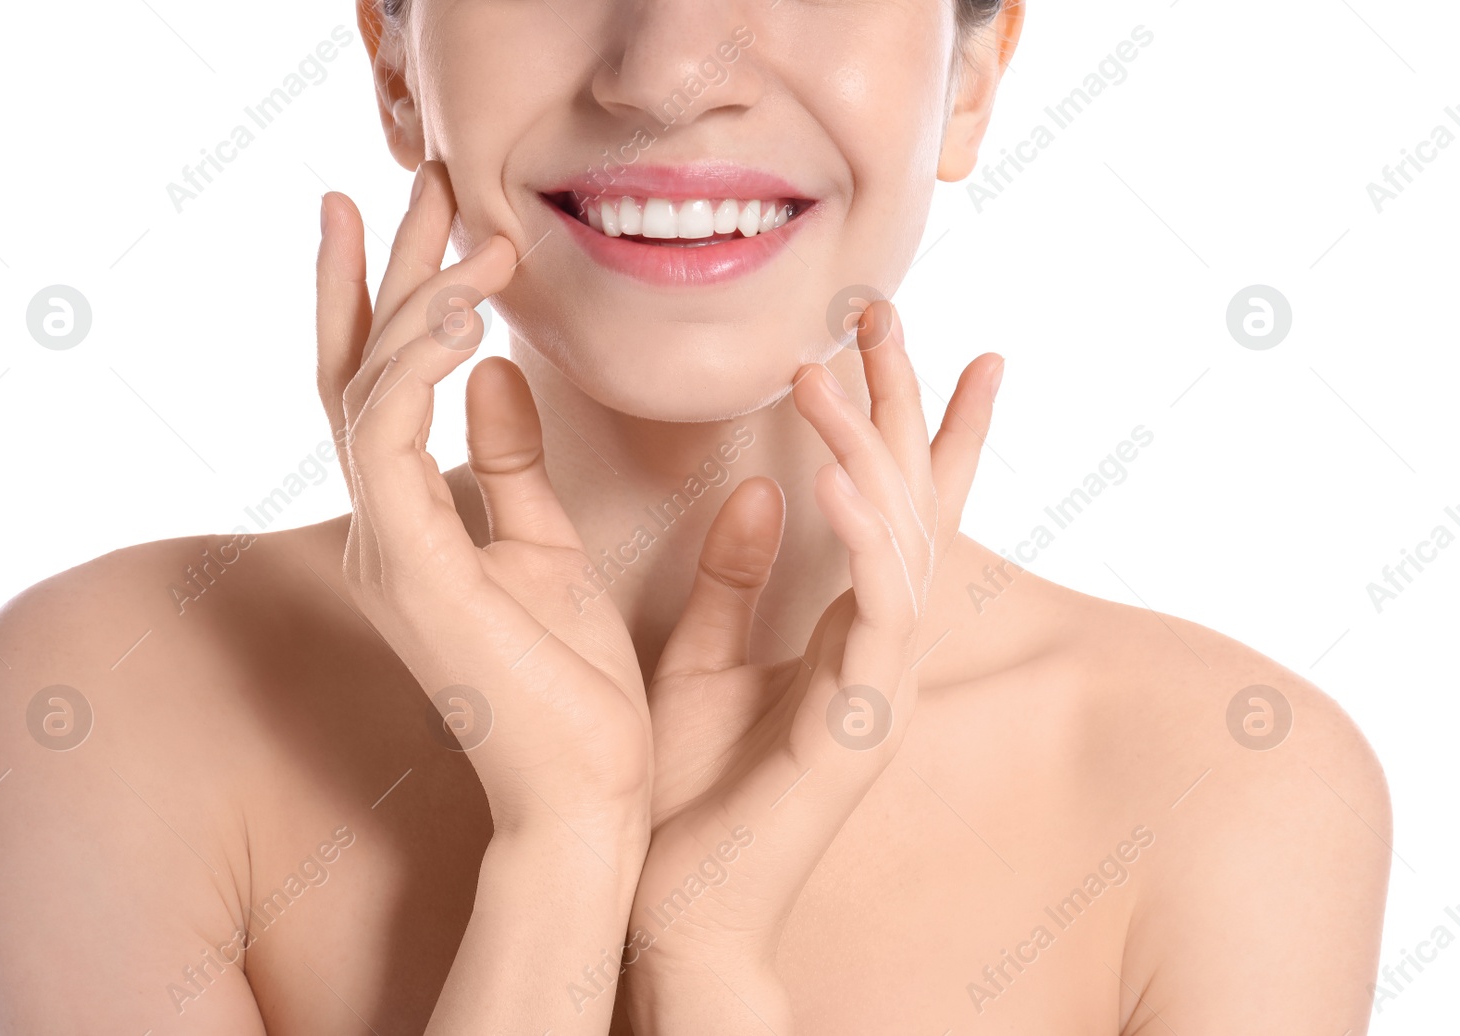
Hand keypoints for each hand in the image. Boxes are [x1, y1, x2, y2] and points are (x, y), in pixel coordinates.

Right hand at [315, 164, 651, 846]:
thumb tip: (490, 371)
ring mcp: (388, 550)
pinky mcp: (412, 571)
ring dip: (410, 298)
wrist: (589, 795)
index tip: (424, 214)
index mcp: (413, 525)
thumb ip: (510, 462)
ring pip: (363, 391)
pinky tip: (460, 313)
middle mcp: (384, 530)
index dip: (386, 297)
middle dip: (385, 267)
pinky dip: (413, 369)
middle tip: (417, 175)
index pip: (379, 388)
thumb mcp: (543, 546)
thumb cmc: (571, 686)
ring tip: (466, 228)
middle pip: (355, 370)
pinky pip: (385, 443)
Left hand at [621, 303, 1000, 1029]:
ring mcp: (882, 686)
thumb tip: (761, 494)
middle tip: (882, 307)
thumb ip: (734, 582)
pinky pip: (877, 612)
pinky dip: (861, 536)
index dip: (920, 425)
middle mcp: (881, 650)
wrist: (672, 907)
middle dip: (904, 401)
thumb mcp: (703, 662)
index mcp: (846, 631)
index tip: (929, 339)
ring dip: (870, 444)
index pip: (895, 506)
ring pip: (902, 539)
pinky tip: (830, 470)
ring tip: (831, 362)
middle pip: (913, 500)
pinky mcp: (861, 724)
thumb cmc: (687, 791)